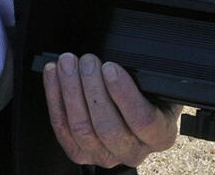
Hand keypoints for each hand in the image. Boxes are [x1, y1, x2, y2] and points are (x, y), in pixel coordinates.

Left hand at [43, 52, 180, 168]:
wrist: (138, 113)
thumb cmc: (149, 96)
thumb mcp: (160, 86)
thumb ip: (148, 78)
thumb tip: (123, 58)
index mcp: (160, 135)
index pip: (142, 120)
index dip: (124, 94)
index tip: (110, 68)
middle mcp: (133, 151)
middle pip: (107, 126)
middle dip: (92, 88)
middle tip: (87, 61)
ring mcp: (104, 156)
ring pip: (81, 128)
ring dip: (70, 91)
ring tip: (67, 64)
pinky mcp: (80, 153)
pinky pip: (62, 128)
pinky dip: (55, 98)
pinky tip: (54, 75)